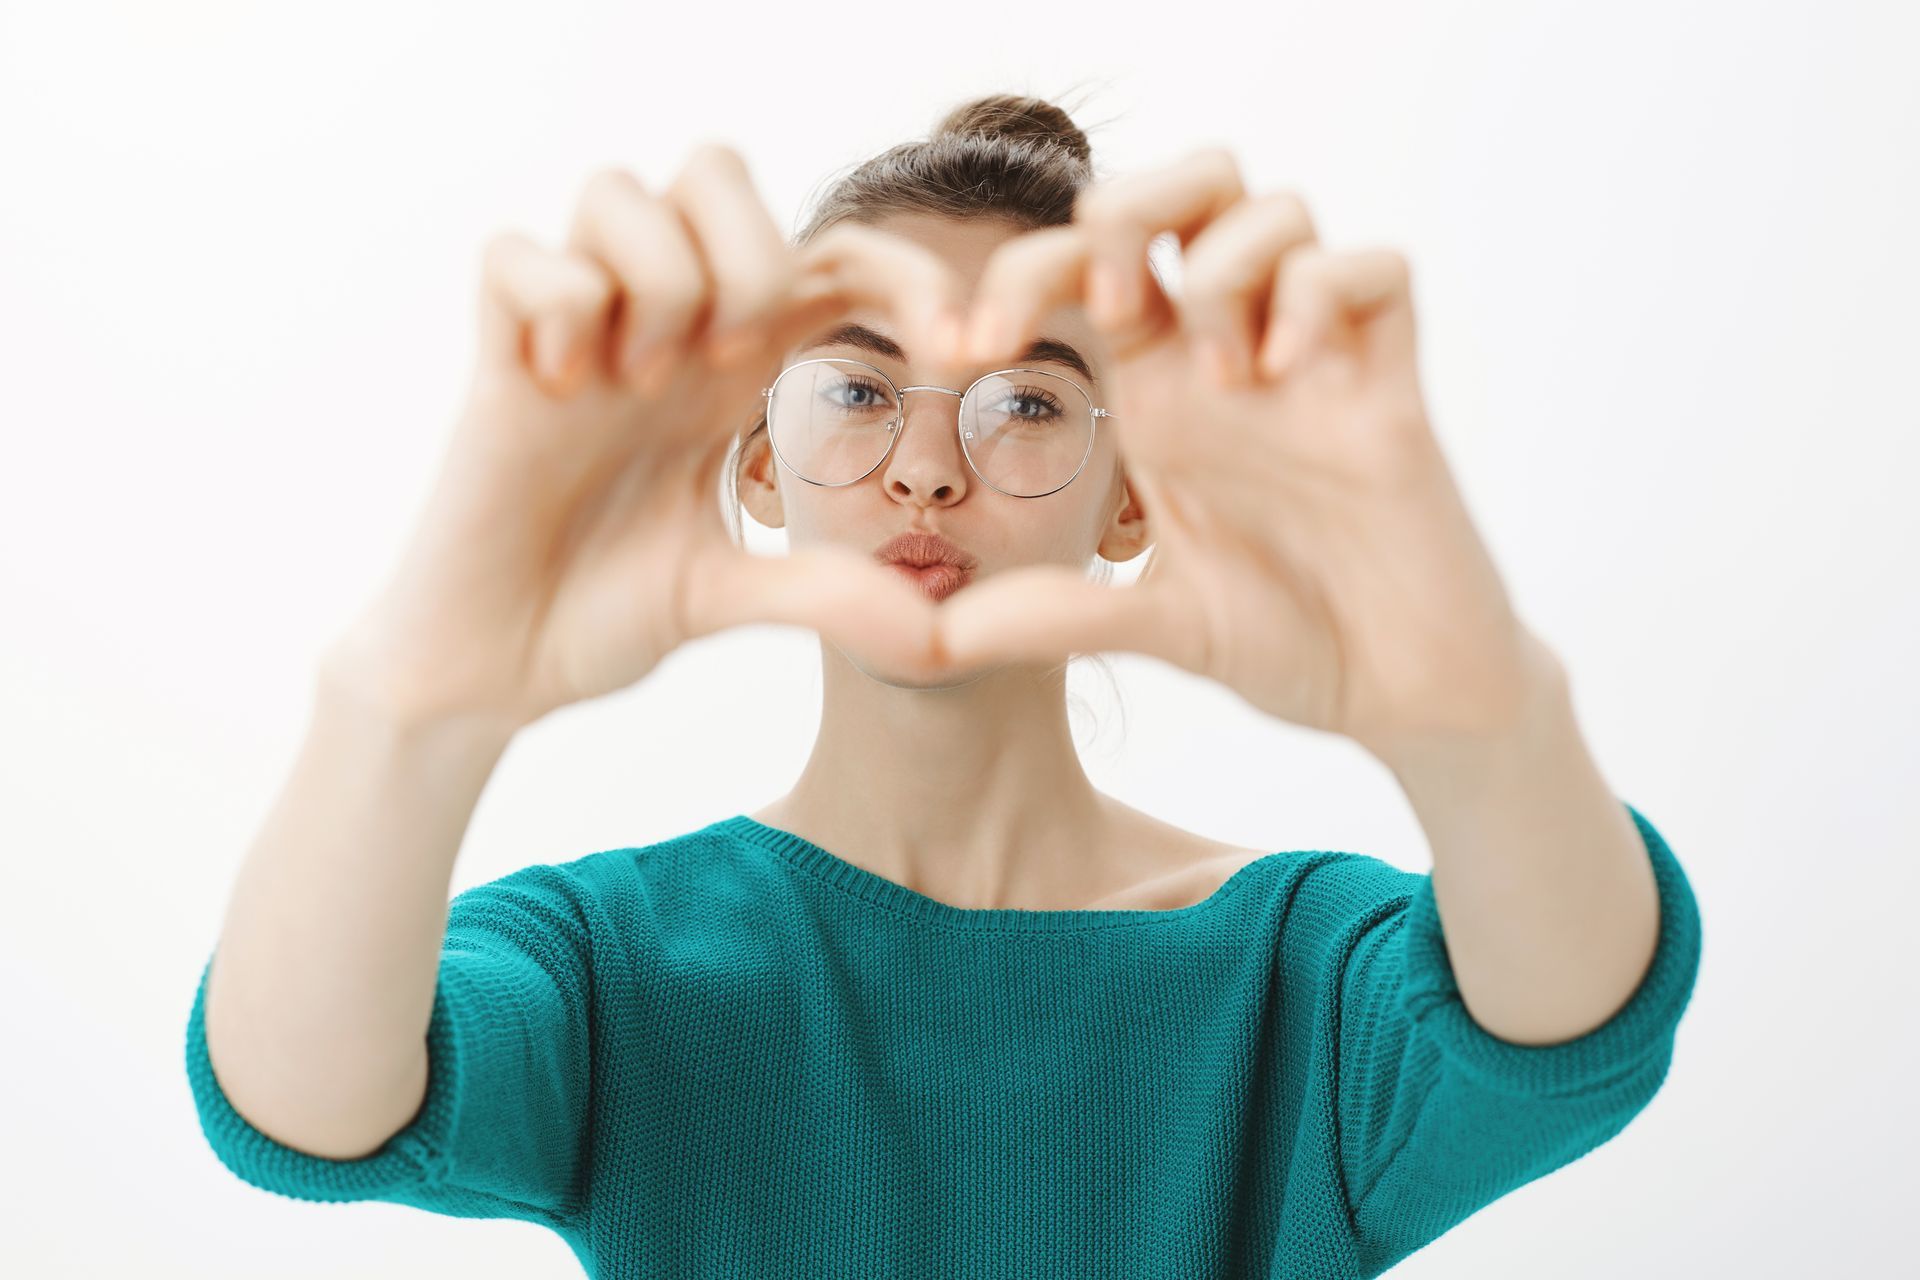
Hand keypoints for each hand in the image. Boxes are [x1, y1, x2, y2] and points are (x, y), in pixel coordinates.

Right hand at [325, 146, 968, 729]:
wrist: (491, 668)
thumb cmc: (601, 615)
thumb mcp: (732, 597)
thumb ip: (827, 594)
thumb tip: (938, 634)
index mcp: (730, 369)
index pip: (832, 259)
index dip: (908, 278)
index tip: (963, 354)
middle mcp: (660, 330)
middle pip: (719, 169)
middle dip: (751, 252)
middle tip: (733, 363)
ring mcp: (574, 333)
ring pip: (622, 191)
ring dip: (656, 286)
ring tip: (637, 387)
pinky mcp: (493, 357)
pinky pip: (522, 254)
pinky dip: (557, 311)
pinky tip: (558, 391)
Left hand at [935, 148, 1554, 759]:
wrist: (1400, 694)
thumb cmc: (1288, 641)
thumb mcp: (1151, 628)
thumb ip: (1049, 617)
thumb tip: (930, 640)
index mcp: (1159, 392)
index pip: (1082, 267)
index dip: (1015, 274)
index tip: (966, 349)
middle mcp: (1230, 358)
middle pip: (1184, 189)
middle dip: (1129, 208)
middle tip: (1110, 313)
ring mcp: (1317, 365)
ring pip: (1275, 208)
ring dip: (1224, 268)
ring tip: (1223, 379)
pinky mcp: (1394, 389)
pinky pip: (1374, 269)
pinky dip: (1321, 295)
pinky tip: (1288, 375)